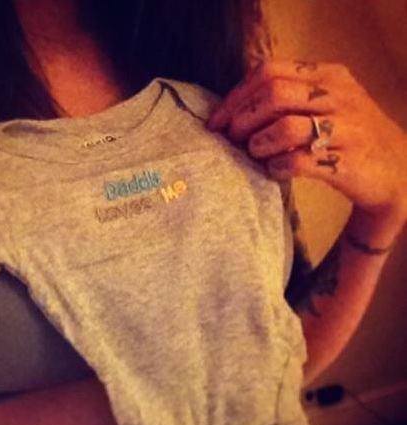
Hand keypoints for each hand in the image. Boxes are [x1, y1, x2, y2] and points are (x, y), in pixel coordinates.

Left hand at [206, 59, 406, 222]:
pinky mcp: (348, 161)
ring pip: (285, 126)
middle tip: (233, 140)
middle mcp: (339, 96)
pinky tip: (273, 171)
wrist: (398, 170)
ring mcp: (347, 128)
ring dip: (259, 143)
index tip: (217, 121)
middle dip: (243, 119)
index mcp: (328, 76)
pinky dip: (277, 167)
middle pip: (273, 94)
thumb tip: (234, 110)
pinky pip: (299, 160)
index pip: (269, 72)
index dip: (236, 97)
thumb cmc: (349, 136)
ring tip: (255, 154)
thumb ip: (289, 98)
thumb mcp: (326, 103)